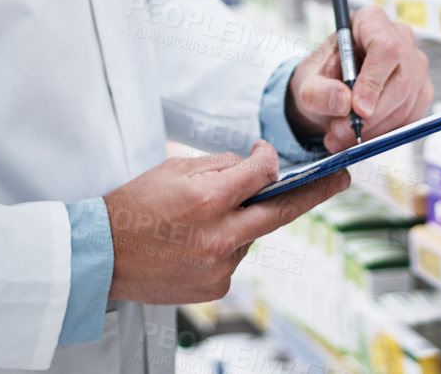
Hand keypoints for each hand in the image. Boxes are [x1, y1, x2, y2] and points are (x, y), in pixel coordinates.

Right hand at [103, 142, 348, 303]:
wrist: (100, 256)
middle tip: (341, 179)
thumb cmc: (132, 207)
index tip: (266, 154)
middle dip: (317, 193)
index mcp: (208, 200)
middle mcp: (219, 237)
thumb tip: (254, 167)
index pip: (262, 173)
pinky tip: (193, 242)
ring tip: (198, 220)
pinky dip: (225, 244)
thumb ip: (220, 166)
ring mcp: (219, 267)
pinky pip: (235, 256)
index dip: (268, 158)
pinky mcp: (215, 287)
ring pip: (251, 234)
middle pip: (282, 211)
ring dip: (241, 222)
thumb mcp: (173, 169)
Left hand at [288, 5, 432, 152]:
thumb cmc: (322, 78)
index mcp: (371, 21)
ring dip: (374, 130)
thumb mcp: (308, 85)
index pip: (385, 47)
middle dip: (371, 116)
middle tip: (341, 131)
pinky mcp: (421, 89)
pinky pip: (411, 118)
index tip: (357, 110)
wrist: (331, 93)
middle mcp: (400, 38)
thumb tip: (343, 101)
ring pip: (406, 104)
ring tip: (342, 136)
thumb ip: (318, 93)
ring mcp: (415, 64)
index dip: (374, 81)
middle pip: (400, 80)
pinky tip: (361, 135)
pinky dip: (385, 133)